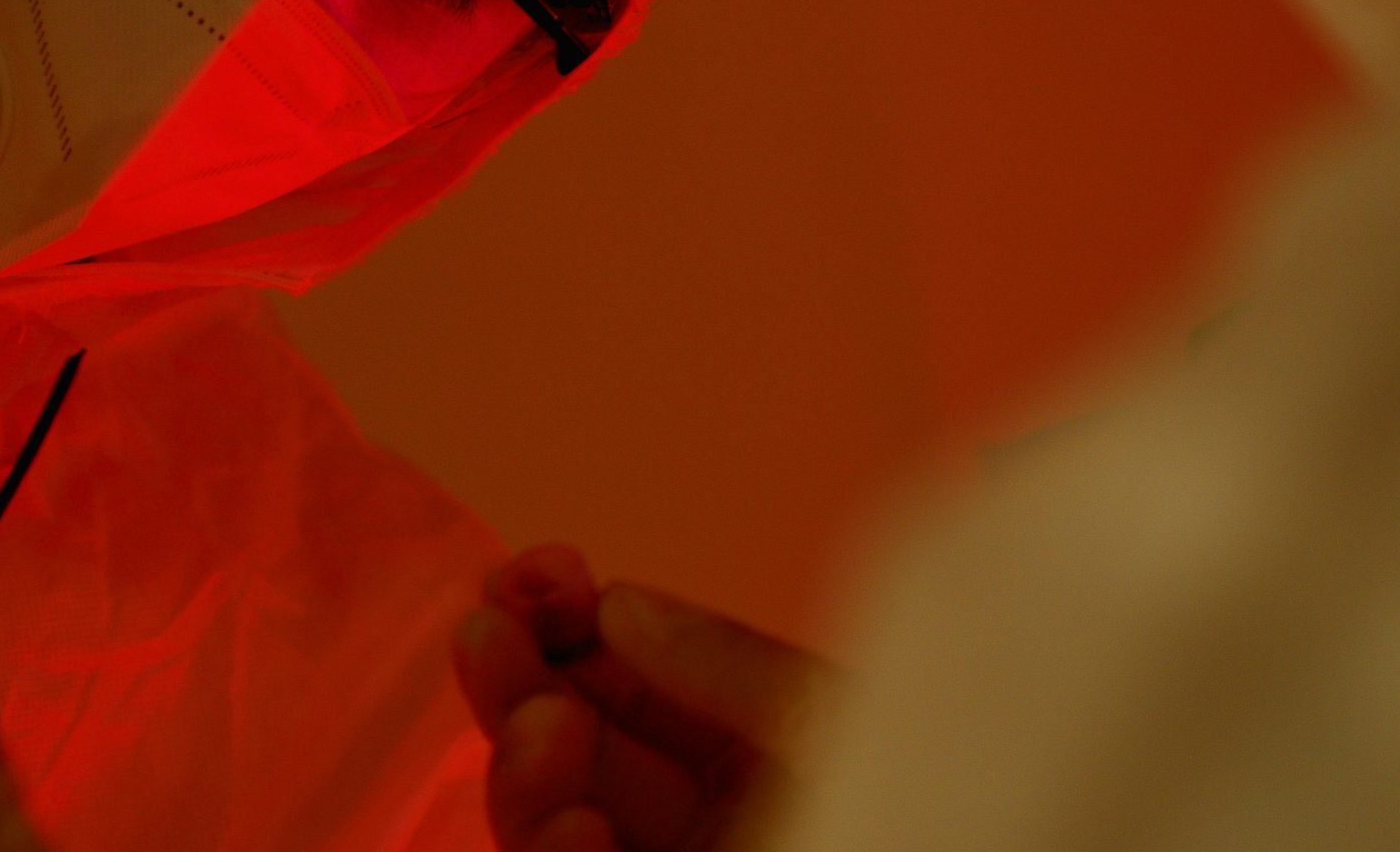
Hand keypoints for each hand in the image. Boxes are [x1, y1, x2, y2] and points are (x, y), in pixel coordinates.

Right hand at [453, 546, 821, 851]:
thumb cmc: (912, 804)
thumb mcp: (835, 716)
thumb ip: (734, 665)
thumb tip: (614, 604)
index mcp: (752, 758)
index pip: (631, 687)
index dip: (573, 626)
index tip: (538, 573)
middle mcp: (700, 815)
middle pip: (570, 749)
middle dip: (518, 683)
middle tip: (487, 633)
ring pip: (547, 821)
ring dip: (519, 770)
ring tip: (540, 728)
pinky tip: (576, 827)